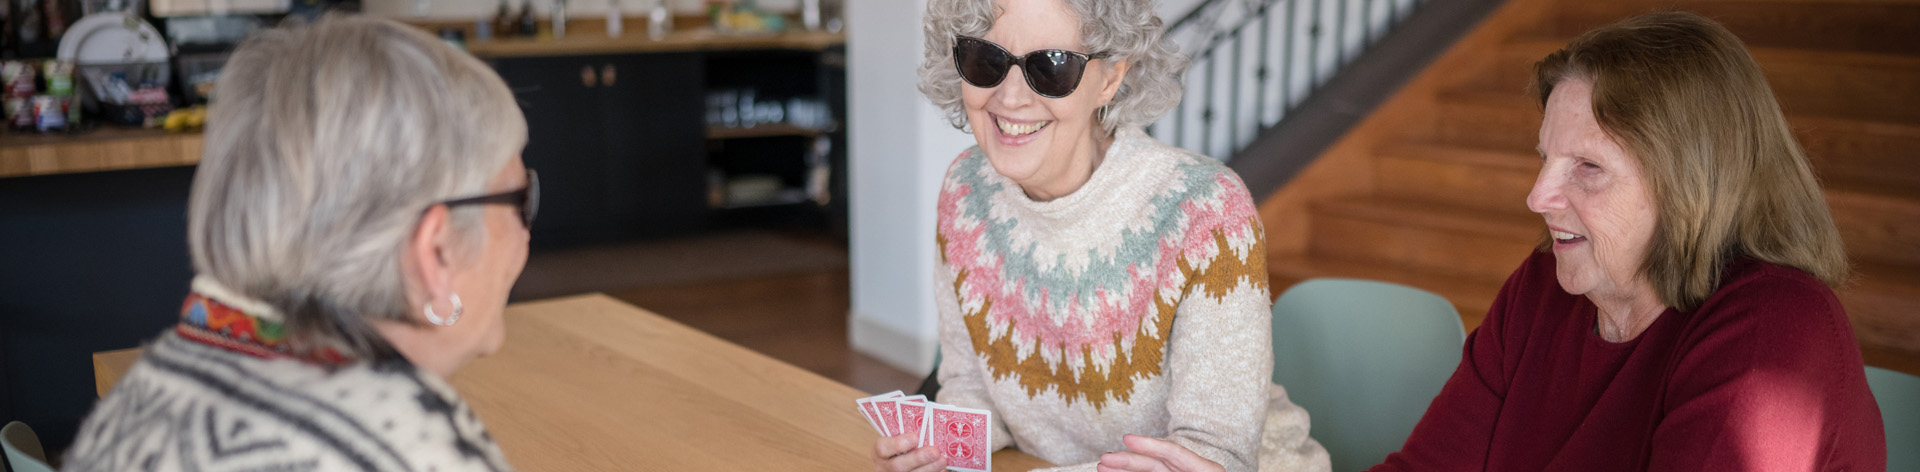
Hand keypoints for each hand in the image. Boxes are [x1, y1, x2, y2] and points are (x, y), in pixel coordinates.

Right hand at [872, 431, 945, 471]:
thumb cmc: (900, 447)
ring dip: (929, 468)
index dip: (898, 444)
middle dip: (918, 458)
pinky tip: (942, 469)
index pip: (882, 448)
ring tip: (942, 460)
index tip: (914, 437)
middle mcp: (884, 467)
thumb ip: (907, 433)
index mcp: (880, 452)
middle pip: (898, 466)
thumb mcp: (896, 439)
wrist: (896, 464)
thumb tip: (928, 425)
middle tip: (934, 451)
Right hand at [1097, 435, 1224, 471]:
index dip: (1149, 445)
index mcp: (1207, 471)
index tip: (1126, 439)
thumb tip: (1161, 462)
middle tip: (1103, 460)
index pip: (1174, 453)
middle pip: (1156, 462)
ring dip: (1126, 471)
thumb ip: (1174, 467)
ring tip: (1102, 467)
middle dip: (1128, 461)